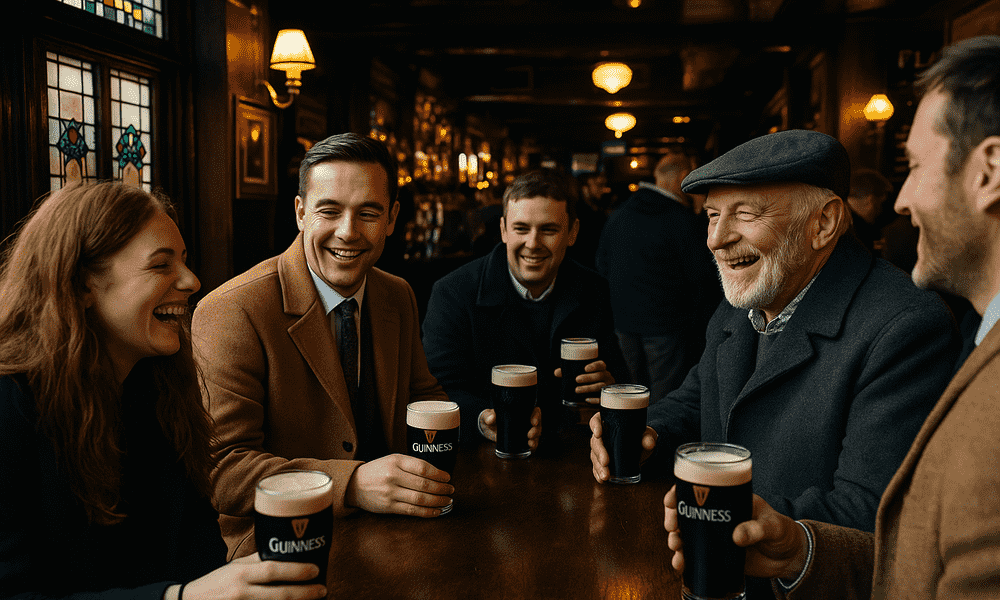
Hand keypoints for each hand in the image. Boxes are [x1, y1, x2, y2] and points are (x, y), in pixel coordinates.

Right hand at [181, 553, 324, 599]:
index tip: (316, 570)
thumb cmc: (216, 583)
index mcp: (241, 574)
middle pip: (280, 595)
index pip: (273, 570)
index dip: (297, 571)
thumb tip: (286, 551)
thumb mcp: (235, 567)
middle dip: (305, 593)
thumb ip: (258, 560)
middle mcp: (241, 593)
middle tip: (322, 589)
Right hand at [345, 453, 453, 516]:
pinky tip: (436, 511)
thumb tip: (437, 474)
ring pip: (420, 499)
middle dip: (441, 488)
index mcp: (396, 461)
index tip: (448, 477)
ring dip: (437, 501)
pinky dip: (427, 512)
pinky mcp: (389, 507)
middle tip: (450, 490)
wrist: (355, 485)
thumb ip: (412, 465)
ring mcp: (390, 493)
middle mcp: (393, 476)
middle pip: (424, 484)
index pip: (423, 467)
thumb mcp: (393, 460)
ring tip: (447, 500)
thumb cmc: (378, 471)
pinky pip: (412, 511)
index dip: (439, 474)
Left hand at [478, 407, 541, 448]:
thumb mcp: (488, 416)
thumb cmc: (490, 418)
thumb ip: (488, 416)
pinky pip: (532, 443)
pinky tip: (530, 447)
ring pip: (537, 434)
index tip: (533, 422)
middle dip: (536, 430)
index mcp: (521, 411)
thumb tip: (492, 418)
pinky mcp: (523, 441)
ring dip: (535, 439)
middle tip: (529, 435)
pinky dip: (533, 446)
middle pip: (538, 424)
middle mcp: (526, 421)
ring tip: (530, 443)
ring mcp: (526, 431)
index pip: (534, 411)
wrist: (489, 429)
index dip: (536, 416)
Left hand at [555, 360, 614, 403]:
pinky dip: (595, 399)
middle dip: (588, 377)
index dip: (595, 365)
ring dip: (588, 388)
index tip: (585, 368)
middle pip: (600, 375)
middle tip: (576, 379)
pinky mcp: (606, 398)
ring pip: (601, 386)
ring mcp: (608, 388)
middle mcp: (607, 377)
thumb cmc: (585, 385)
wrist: (591, 402)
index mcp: (601, 370)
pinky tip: (587, 400)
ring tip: (577, 390)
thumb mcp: (578, 378)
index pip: (601, 364)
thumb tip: (557, 372)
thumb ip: (568, 374)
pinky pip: (602, 399)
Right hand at [589, 412, 655, 482]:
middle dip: (599, 453)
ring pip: (594, 456)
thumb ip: (648, 437)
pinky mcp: (601, 461)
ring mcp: (600, 449)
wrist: (641, 448)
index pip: (596, 421)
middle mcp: (601, 436)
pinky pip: (596, 467)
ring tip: (605, 475)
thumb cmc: (641, 436)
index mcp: (608, 423)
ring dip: (598, 467)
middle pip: (595, 442)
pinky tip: (602, 479)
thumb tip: (650, 443)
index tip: (598, 433)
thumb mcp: (646, 434)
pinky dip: (598, 474)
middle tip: (605, 462)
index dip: (595, 426)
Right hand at [663, 487, 808, 579]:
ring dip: (676, 540)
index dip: (680, 492)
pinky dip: (684, 560)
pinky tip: (681, 565)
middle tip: (672, 528)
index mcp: (729, 500)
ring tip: (677, 549)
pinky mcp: (717, 554)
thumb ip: (756, 529)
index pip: (699, 489)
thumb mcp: (773, 525)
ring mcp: (715, 536)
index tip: (671, 501)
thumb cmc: (783, 532)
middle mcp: (717, 516)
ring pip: (686, 534)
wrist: (790, 559)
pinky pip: (694, 555)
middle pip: (685, 512)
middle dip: (672, 518)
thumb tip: (737, 536)